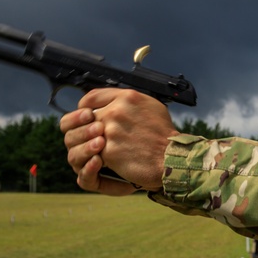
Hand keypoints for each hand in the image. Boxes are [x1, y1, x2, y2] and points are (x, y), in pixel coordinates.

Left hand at [60, 88, 177, 193]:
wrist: (172, 158)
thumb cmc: (164, 135)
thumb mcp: (151, 106)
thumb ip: (128, 102)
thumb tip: (114, 102)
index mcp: (127, 97)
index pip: (92, 97)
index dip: (85, 107)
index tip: (87, 115)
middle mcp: (116, 111)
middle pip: (86, 117)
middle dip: (89, 128)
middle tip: (95, 136)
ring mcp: (111, 131)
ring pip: (87, 136)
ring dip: (91, 144)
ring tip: (102, 149)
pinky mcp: (109, 151)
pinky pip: (94, 153)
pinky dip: (99, 158)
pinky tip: (108, 160)